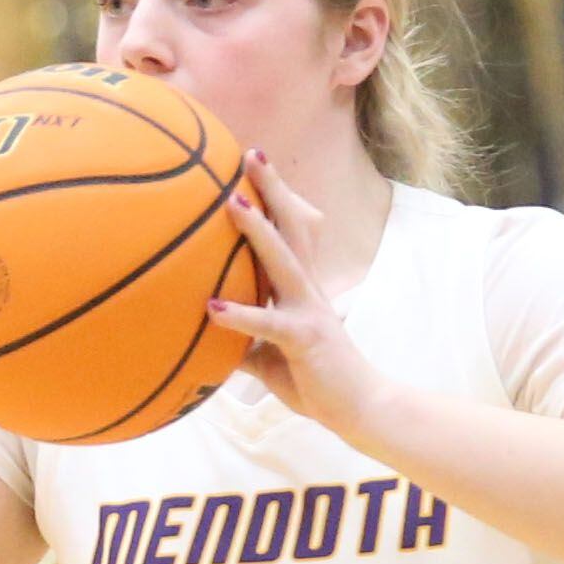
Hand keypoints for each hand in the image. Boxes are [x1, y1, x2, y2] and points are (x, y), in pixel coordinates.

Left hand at [205, 153, 391, 439]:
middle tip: (249, 153)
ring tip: (231, 202)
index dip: (272, 197)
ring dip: (257, 230)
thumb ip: (241, 341)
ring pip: (283, 260)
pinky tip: (213, 307)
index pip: (286, 231)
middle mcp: (306, 289)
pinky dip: (242, 315)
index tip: (249, 163)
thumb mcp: (269, 356)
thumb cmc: (315, 381)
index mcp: (299, 288)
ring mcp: (308, 311)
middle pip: (292, 226)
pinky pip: (270, 324)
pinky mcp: (305, 339)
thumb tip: (202, 340)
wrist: (361, 410)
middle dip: (272, 188)